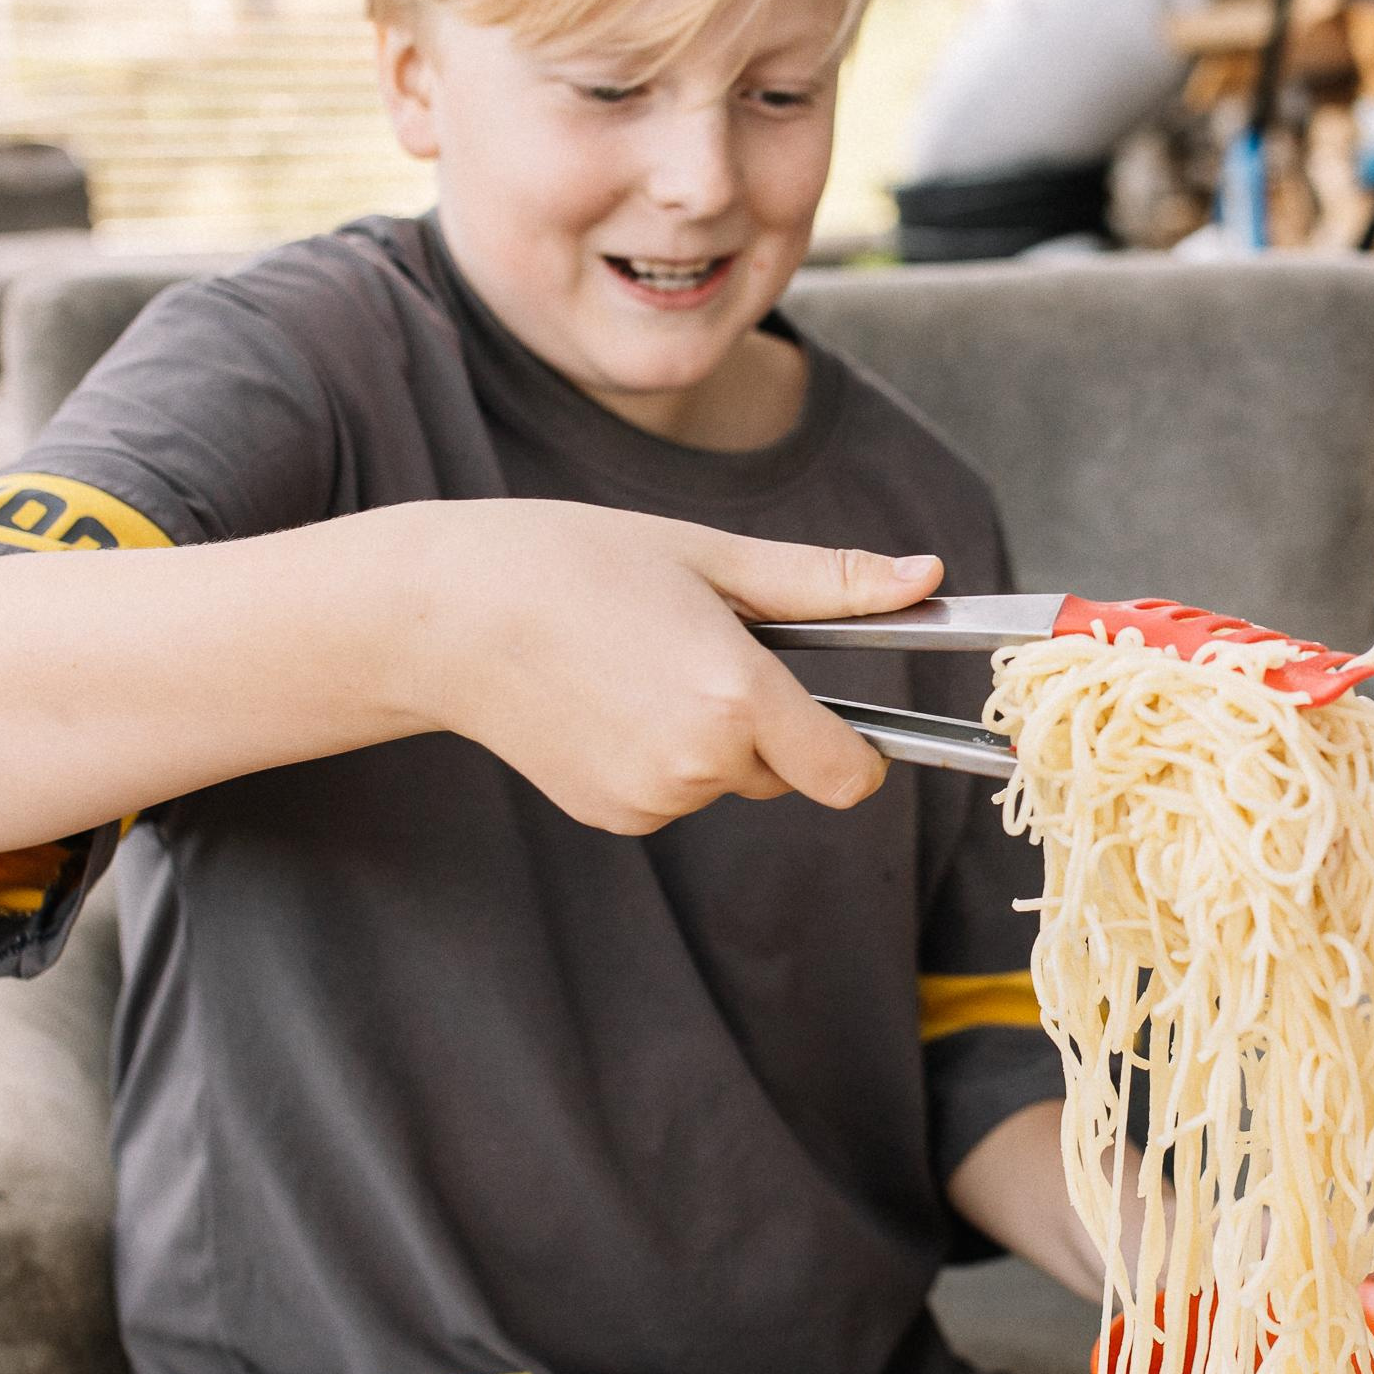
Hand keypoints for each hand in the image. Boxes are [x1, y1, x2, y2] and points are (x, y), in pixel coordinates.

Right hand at [410, 503, 943, 831]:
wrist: (444, 614)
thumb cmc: (576, 562)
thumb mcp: (711, 557)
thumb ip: (829, 585)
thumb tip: (929, 579)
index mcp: (736, 698)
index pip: (850, 772)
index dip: (860, 747)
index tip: (841, 710)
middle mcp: (697, 765)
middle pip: (789, 773)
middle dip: (772, 724)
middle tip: (703, 647)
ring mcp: (650, 801)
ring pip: (730, 782)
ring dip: (714, 739)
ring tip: (641, 665)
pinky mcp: (612, 815)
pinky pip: (677, 794)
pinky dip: (664, 757)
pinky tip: (609, 700)